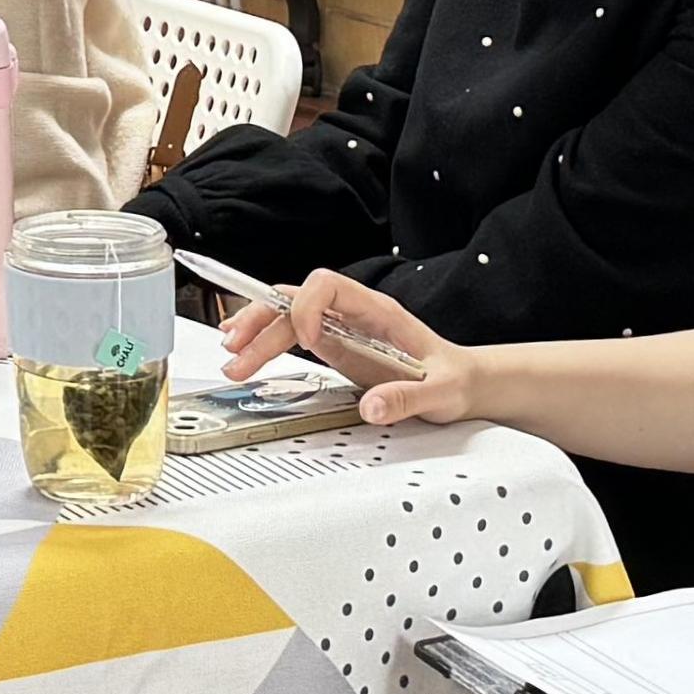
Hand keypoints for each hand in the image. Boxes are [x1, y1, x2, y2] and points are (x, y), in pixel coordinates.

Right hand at [218, 272, 470, 421]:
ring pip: (285, 314)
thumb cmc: (453, 378)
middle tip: (238, 352)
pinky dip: (263, 339)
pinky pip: (290, 332)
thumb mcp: (440, 392)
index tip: (305, 341)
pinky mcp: (333, 345)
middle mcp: (353, 313)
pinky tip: (244, 349)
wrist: (461, 382)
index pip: (328, 286)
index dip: (308, 307)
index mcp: (378, 311)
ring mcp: (340, 328)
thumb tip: (372, 407)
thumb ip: (407, 397)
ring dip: (254, 332)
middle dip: (262, 321)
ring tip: (232, 357)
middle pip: (294, 299)